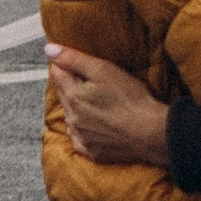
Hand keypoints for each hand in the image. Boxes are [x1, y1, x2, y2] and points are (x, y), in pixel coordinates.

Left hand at [47, 44, 169, 169]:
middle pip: (63, 95)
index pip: (57, 74)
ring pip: (71, 116)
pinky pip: (79, 137)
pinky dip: (84, 130)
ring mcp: (81, 136)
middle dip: (72, 85)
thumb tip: (49, 50)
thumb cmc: (132, 100)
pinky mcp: (91, 151)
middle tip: (91, 80)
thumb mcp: (103, 70)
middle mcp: (72, 118)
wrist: (151, 133)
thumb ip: (74, 59)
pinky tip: (97, 124)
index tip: (76, 62)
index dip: (66, 64)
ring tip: (98, 103)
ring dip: (77, 108)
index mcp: (73, 96)